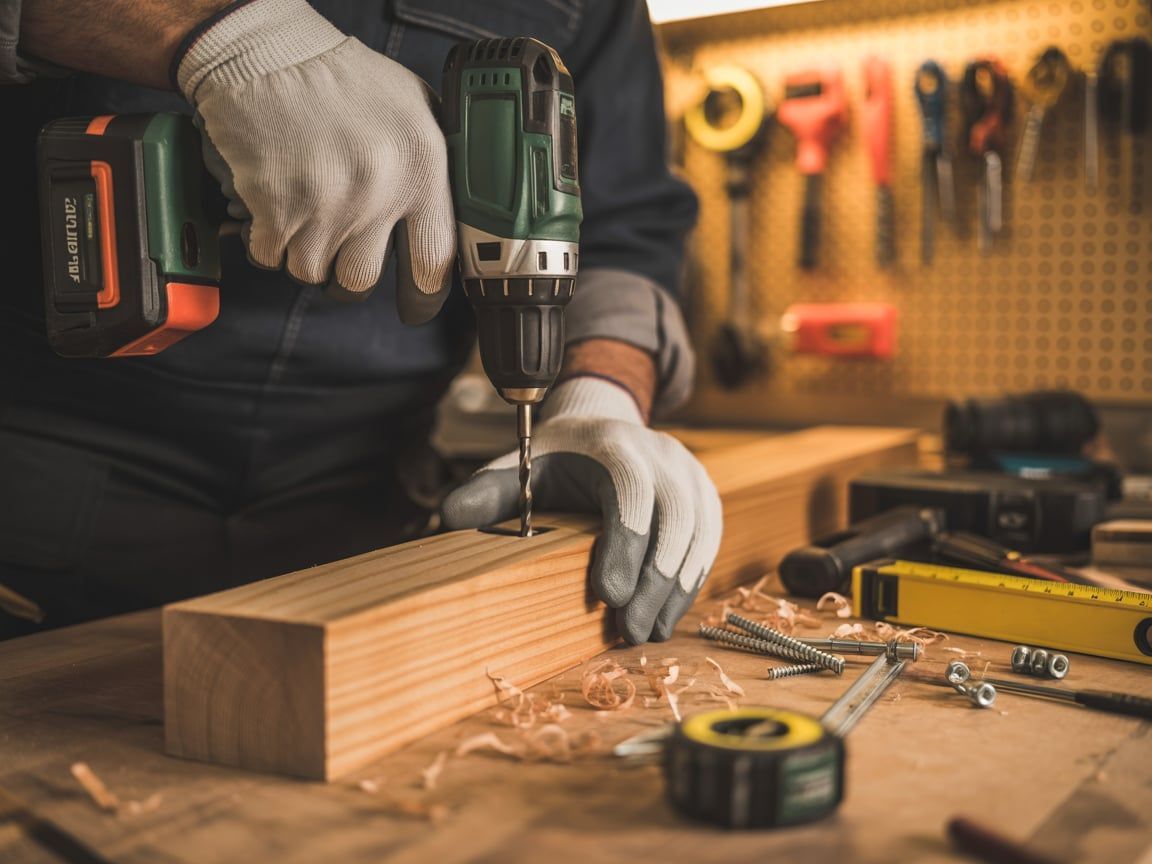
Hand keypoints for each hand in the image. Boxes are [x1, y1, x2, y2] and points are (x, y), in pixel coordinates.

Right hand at [175, 0, 454, 320]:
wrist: (268, 54)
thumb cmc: (343, 79)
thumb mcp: (415, 110)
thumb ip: (436, 167)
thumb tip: (449, 223)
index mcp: (423, 168)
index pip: (435, 261)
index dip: (425, 295)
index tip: (416, 304)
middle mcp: (379, 192)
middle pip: (362, 279)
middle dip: (349, 277)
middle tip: (343, 258)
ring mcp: (326, 205)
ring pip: (313, 272)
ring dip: (305, 254)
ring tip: (305, 217)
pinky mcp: (276, 210)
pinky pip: (272, 257)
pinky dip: (268, 243)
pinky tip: (274, 210)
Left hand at [441, 379, 722, 643]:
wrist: (603, 427)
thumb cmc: (556, 458)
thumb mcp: (520, 467)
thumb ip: (488, 491)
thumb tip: (451, 516)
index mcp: (612, 444)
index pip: (629, 490)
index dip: (625, 542)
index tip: (609, 596)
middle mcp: (660, 452)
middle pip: (674, 515)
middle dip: (656, 578)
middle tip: (634, 631)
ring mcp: (689, 472)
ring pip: (698, 531)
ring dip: (678, 588)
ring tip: (652, 634)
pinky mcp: (705, 494)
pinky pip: (709, 539)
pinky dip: (692, 580)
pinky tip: (670, 615)